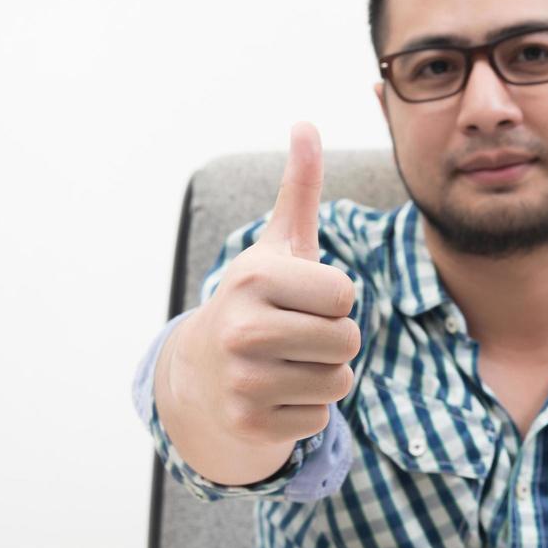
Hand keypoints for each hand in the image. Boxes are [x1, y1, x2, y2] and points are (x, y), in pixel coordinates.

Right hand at [160, 122, 360, 464]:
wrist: (200, 375)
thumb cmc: (256, 302)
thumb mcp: (276, 246)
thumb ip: (297, 190)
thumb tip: (305, 124)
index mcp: (254, 279)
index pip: (345, 295)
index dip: (335, 299)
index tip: (303, 299)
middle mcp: (243, 330)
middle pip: (347, 341)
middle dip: (335, 340)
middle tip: (298, 336)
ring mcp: (243, 381)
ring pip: (338, 383)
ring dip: (324, 376)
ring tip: (288, 364)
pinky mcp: (249, 424)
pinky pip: (320, 419)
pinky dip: (307, 410)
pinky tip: (275, 395)